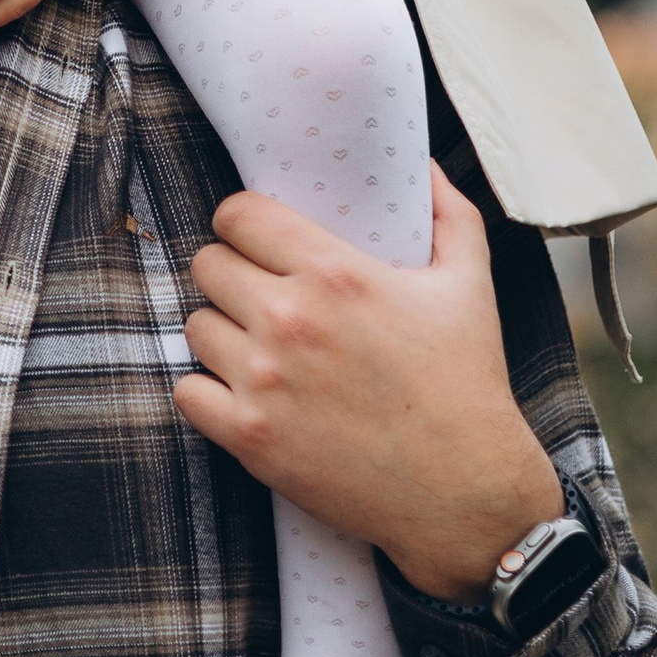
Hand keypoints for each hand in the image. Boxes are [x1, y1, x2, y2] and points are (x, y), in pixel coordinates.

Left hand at [173, 167, 563, 599]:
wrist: (464, 493)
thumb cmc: (468, 384)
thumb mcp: (469, 284)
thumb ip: (447, 213)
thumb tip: (425, 164)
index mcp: (334, 274)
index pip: (237, 215)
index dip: (244, 224)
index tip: (257, 242)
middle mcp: (289, 319)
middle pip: (207, 265)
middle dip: (232, 275)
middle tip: (262, 298)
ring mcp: (263, 380)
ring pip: (195, 325)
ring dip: (222, 333)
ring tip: (261, 349)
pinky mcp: (248, 435)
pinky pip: (186, 390)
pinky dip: (207, 392)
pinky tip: (243, 393)